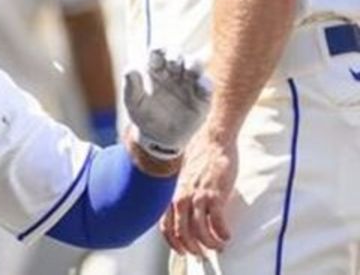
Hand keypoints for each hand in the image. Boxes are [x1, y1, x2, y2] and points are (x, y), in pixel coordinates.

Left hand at [125, 49, 211, 159]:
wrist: (160, 138)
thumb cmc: (144, 115)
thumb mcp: (133, 103)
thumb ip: (131, 86)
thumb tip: (131, 69)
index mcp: (155, 69)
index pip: (158, 51)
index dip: (158, 50)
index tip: (156, 57)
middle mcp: (173, 72)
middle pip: (178, 54)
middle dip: (176, 55)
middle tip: (173, 64)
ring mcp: (189, 83)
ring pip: (196, 64)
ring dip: (194, 64)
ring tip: (190, 71)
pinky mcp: (202, 97)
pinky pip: (207, 85)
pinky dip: (206, 83)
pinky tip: (201, 87)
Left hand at [162, 132, 236, 255]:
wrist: (212, 139)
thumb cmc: (198, 157)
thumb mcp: (181, 178)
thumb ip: (179, 194)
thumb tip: (182, 211)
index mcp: (170, 194)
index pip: (165, 227)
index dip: (174, 243)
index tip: (183, 252)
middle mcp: (180, 198)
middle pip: (182, 233)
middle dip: (192, 248)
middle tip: (204, 254)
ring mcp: (197, 196)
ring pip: (200, 231)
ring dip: (211, 244)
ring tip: (220, 246)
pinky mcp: (214, 194)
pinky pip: (217, 222)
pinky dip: (222, 233)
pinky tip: (227, 235)